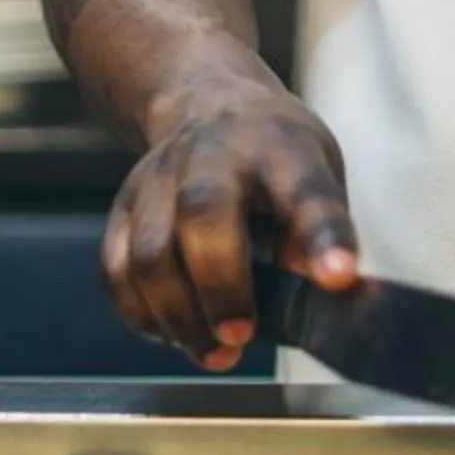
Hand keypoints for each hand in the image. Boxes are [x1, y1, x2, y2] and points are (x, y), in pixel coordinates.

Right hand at [100, 69, 358, 369]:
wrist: (207, 103)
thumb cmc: (274, 154)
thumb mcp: (320, 171)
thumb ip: (322, 231)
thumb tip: (324, 289)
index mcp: (280, 147)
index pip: (307, 189)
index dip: (324, 236)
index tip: (338, 277)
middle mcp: (212, 155)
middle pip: (204, 213)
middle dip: (222, 286)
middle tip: (242, 334)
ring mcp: (158, 178)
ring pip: (149, 253)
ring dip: (179, 316)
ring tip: (215, 351)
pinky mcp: (122, 207)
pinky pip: (116, 270)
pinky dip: (142, 314)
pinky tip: (174, 331)